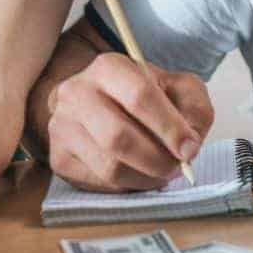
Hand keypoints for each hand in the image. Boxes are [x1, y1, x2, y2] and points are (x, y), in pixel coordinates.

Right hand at [47, 52, 214, 191]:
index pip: (140, 96)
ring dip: (145, 177)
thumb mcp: (177, 87)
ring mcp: (62, 126)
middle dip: (157, 159)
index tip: (190, 148)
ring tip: (162, 172)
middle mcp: (77, 93)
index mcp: (108, 67)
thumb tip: (190, 144)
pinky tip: (139, 174)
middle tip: (178, 167)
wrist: (103, 101)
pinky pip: (98, 183)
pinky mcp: (58, 157)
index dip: (169, 127)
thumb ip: (193, 107)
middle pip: (119, 137)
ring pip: (108, 166)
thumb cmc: (144, 95)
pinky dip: (128, 186)